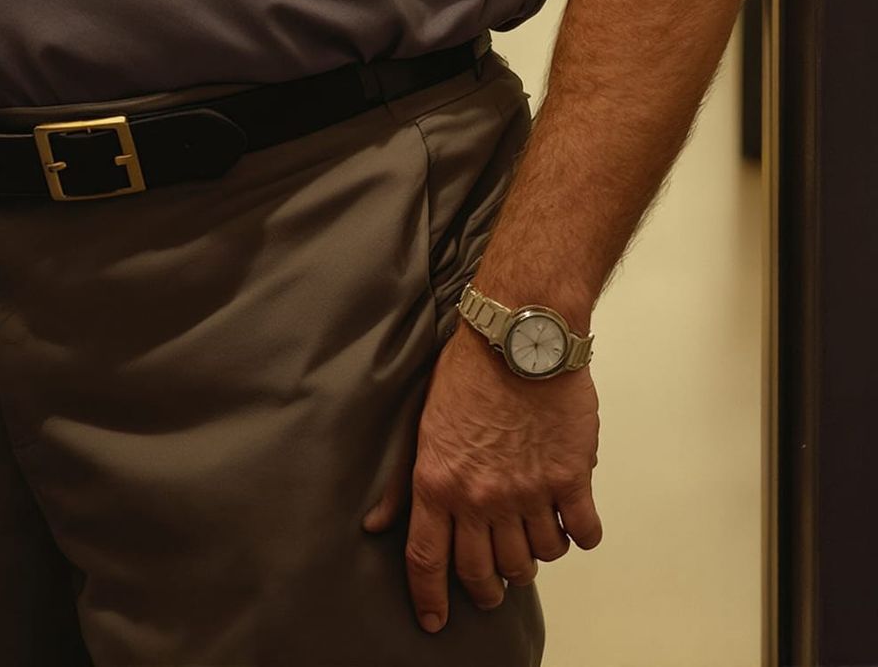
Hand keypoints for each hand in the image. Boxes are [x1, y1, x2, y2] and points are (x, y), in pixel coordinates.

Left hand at [364, 324, 601, 632]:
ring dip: (534, 557)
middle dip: (487, 588)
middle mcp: (483, 497)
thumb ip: (400, 482)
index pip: (429, 561)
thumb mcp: (420, 423)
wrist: (519, 333)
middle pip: (485, 572)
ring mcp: (529, 491)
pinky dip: (577, 536)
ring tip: (531, 536)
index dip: (429, 600)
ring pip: (536, 559)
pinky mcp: (571, 478)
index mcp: (439, 483)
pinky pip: (581, 535)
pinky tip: (570, 521)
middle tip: (493, 584)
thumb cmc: (467, 372)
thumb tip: (375, 525)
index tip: (434, 623)